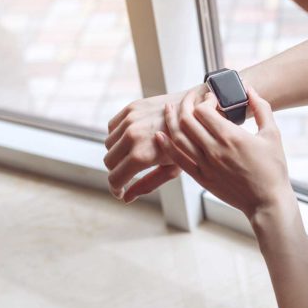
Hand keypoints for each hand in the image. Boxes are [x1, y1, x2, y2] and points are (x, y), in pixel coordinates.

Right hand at [104, 84, 207, 202]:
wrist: (199, 110)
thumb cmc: (190, 144)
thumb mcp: (173, 169)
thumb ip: (148, 184)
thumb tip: (126, 199)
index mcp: (142, 154)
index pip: (115, 178)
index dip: (116, 189)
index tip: (121, 192)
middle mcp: (132, 136)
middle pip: (109, 162)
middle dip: (116, 171)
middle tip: (128, 175)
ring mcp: (130, 120)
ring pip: (108, 144)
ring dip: (116, 152)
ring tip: (131, 156)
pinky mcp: (131, 108)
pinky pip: (112, 127)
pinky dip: (117, 135)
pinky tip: (131, 139)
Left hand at [155, 86, 289, 219]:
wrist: (268, 202)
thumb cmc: (273, 169)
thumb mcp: (273, 134)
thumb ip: (262, 109)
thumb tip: (251, 90)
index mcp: (231, 137)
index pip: (203, 110)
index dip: (204, 99)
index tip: (212, 98)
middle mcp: (214, 150)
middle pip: (186, 120)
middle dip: (185, 104)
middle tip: (189, 99)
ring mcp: (205, 165)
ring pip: (177, 137)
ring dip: (170, 120)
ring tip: (169, 109)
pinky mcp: (201, 178)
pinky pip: (177, 159)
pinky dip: (165, 145)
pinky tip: (160, 135)